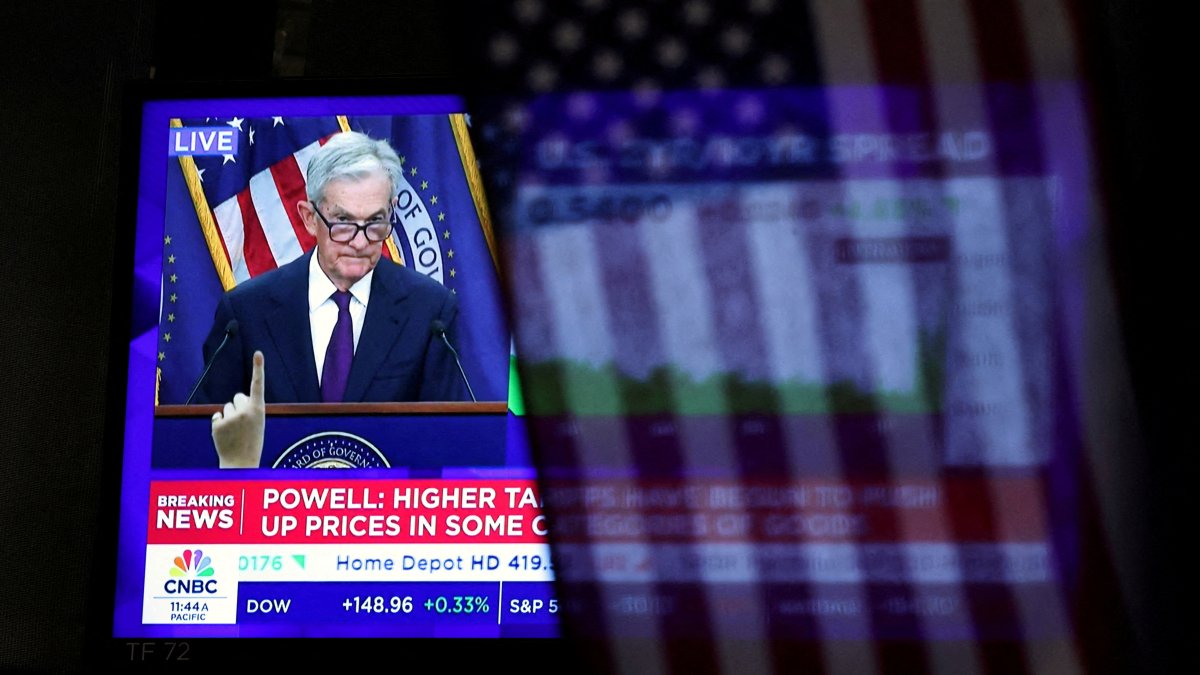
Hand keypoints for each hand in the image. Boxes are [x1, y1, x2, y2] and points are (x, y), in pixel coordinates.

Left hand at [211, 351, 264, 467]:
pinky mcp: (217, 424)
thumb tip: (236, 400)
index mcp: (258, 410)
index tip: (258, 353)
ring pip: (226, 407)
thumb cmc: (252, 442)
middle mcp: (244, 411)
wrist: (241, 463)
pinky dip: (219, 424)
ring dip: (229, 416)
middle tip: (244, 423)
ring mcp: (230, 418)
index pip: (258, 385)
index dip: (258, 368)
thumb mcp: (257, 424)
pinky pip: (217, 416)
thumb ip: (249, 409)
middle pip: (238, 397)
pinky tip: (225, 435)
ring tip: (235, 432)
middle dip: (238, 406)